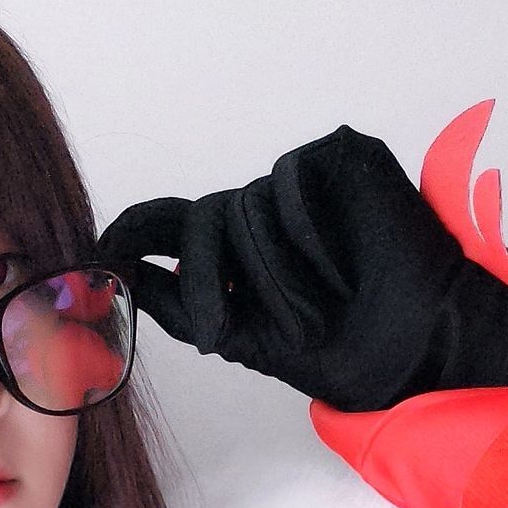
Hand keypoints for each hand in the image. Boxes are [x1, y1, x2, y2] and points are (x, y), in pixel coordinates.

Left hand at [95, 123, 507, 411]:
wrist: (411, 350)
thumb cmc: (336, 349)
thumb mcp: (242, 337)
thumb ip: (180, 304)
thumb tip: (115, 274)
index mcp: (230, 252)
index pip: (165, 221)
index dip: (129, 230)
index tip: (96, 254)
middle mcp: (259, 213)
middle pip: (201, 215)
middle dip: (203, 273)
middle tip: (224, 330)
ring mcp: (299, 183)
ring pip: (247, 204)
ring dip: (274, 273)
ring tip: (316, 311)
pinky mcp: (338, 157)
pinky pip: (290, 180)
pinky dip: (305, 233)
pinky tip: (338, 270)